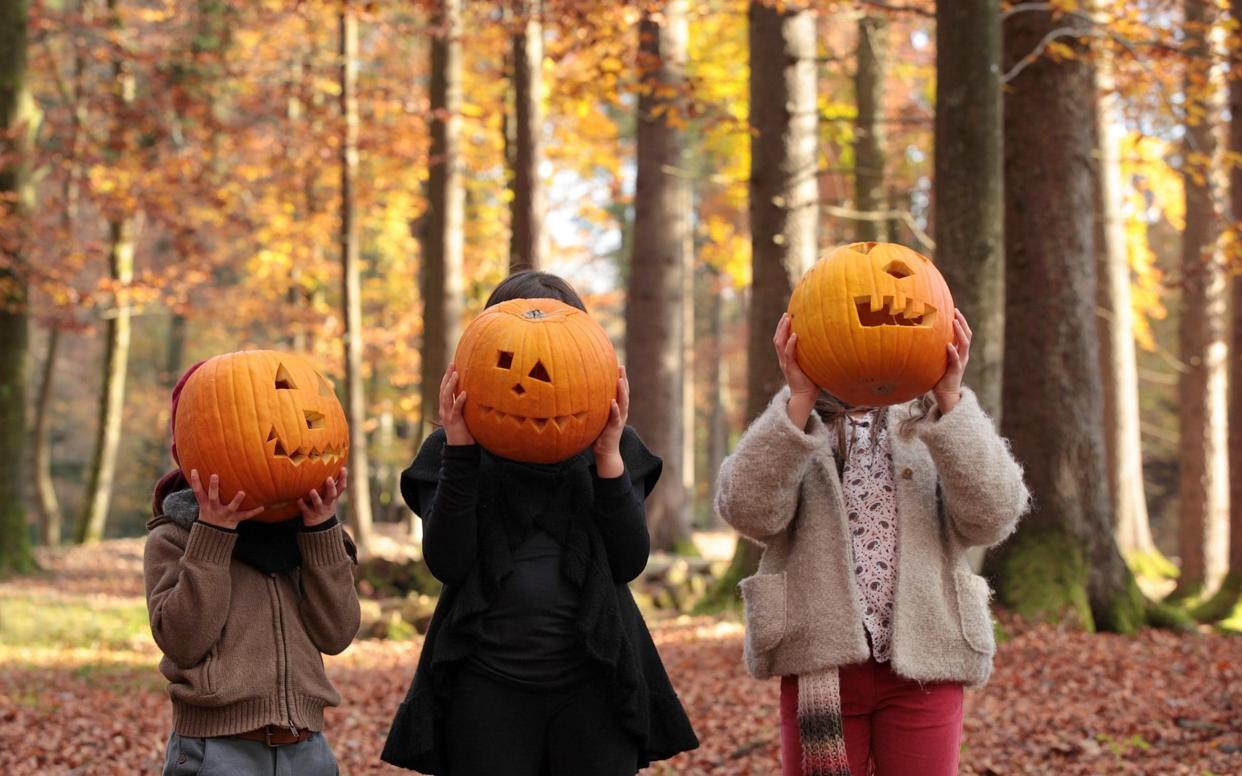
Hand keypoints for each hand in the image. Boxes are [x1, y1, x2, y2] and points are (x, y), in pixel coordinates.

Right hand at [190, 469, 263, 529]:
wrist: (213, 533)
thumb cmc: (210, 511)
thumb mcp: (204, 503)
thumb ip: (205, 489)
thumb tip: (201, 469)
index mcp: (205, 504)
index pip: (198, 491)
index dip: (195, 481)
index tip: (194, 469)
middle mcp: (214, 508)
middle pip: (213, 497)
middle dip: (213, 487)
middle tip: (214, 475)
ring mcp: (225, 514)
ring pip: (230, 507)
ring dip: (236, 500)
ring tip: (242, 492)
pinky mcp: (234, 519)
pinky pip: (244, 516)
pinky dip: (253, 512)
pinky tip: (262, 507)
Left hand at [299, 467, 346, 526]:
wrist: (320, 527)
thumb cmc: (324, 505)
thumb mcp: (330, 496)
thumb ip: (331, 484)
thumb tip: (332, 465)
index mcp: (333, 497)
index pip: (341, 487)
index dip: (343, 478)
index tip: (343, 468)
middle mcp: (328, 503)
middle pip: (332, 495)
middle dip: (331, 487)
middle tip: (329, 479)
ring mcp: (319, 509)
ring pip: (319, 503)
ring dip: (316, 497)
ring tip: (312, 491)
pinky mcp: (310, 515)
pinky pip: (305, 510)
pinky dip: (302, 505)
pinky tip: (298, 499)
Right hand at [440, 363, 474, 445]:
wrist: (460, 449)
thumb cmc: (465, 433)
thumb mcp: (465, 416)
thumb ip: (466, 406)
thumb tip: (477, 395)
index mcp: (446, 408)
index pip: (445, 389)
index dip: (447, 377)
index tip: (452, 366)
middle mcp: (444, 410)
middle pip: (443, 389)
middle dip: (447, 376)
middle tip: (452, 364)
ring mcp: (447, 415)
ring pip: (446, 397)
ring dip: (451, 385)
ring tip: (456, 374)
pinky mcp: (453, 421)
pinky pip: (456, 409)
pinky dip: (459, 400)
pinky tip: (465, 393)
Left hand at [592, 365, 627, 477]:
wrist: (605, 452)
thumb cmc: (599, 434)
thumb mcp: (596, 417)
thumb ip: (593, 407)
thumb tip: (577, 394)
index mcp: (618, 408)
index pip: (621, 390)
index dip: (621, 378)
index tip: (618, 365)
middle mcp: (621, 412)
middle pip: (625, 392)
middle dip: (623, 379)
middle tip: (621, 366)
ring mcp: (620, 419)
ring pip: (623, 402)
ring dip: (622, 391)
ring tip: (620, 379)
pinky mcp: (615, 427)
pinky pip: (616, 416)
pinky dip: (615, 409)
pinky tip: (612, 401)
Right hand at [774, 313, 816, 428]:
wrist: (805, 398)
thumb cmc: (811, 382)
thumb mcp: (812, 366)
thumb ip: (815, 356)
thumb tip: (831, 344)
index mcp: (787, 358)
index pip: (781, 341)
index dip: (782, 329)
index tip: (787, 317)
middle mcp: (783, 359)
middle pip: (777, 339)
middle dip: (780, 326)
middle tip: (785, 314)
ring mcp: (785, 363)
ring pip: (779, 344)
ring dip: (782, 330)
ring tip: (787, 319)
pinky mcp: (790, 368)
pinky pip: (788, 354)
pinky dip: (790, 344)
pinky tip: (795, 335)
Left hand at [934, 309, 971, 412]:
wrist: (946, 394)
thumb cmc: (940, 376)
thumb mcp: (938, 359)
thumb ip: (936, 349)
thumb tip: (923, 337)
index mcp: (960, 352)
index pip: (964, 333)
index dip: (961, 321)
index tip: (954, 310)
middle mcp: (963, 355)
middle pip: (967, 335)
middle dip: (962, 322)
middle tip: (955, 311)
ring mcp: (960, 362)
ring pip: (964, 345)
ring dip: (959, 332)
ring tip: (954, 322)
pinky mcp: (955, 371)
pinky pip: (956, 360)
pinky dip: (953, 352)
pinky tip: (948, 345)